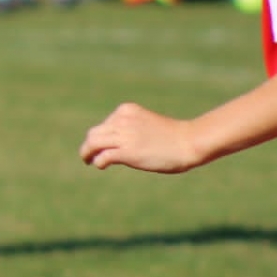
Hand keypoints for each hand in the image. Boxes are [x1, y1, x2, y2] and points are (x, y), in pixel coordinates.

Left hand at [79, 102, 202, 172]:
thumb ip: (130, 128)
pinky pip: (103, 156)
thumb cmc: (172, 136)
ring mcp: (124, 136)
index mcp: (126, 110)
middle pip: (94, 133)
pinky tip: (101, 166)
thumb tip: (114, 145)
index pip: (105, 124)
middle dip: (89, 145)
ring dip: (87, 153)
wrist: (189, 142)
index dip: (100, 137)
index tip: (100, 146)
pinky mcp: (127, 152)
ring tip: (88, 161)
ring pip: (93, 144)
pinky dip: (98, 161)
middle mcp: (122, 120)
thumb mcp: (145, 124)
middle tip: (87, 156)